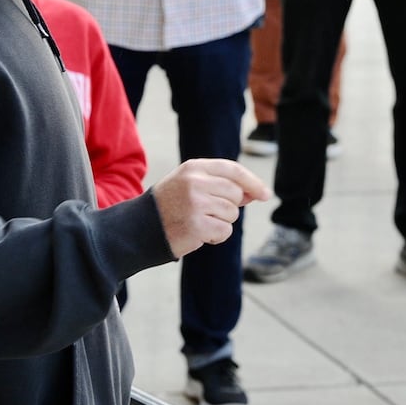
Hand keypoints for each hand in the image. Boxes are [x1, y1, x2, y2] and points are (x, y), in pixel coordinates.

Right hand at [151, 159, 270, 257]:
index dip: (253, 182)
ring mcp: (196, 204)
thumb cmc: (169, 206)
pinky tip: (197, 234)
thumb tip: (253, 193)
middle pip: (236, 194)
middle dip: (229, 207)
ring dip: (220, 223)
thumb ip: (220, 185)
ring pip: (232, 215)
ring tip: (198, 222)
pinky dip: (215, 237)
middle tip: (207, 212)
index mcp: (193, 168)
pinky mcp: (197, 226)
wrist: (140, 227)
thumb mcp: (190, 185)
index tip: (265, 194)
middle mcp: (195, 182)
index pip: (233, 170)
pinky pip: (224, 232)